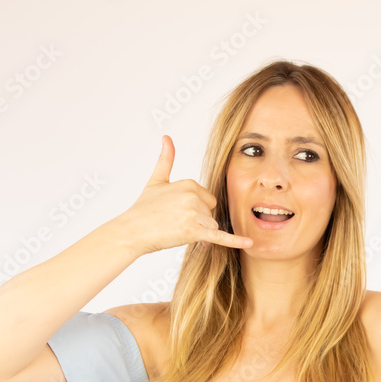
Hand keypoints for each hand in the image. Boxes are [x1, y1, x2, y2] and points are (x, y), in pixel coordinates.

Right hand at [118, 135, 253, 256]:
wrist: (131, 231)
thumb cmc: (143, 208)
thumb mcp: (156, 180)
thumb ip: (166, 159)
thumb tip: (166, 138)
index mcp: (190, 183)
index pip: (208, 199)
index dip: (196, 210)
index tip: (178, 213)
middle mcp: (194, 196)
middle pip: (211, 212)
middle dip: (199, 221)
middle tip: (175, 224)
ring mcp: (195, 213)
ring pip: (211, 226)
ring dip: (200, 232)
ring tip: (177, 232)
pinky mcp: (194, 231)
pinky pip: (219, 236)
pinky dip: (235, 241)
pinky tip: (249, 243)